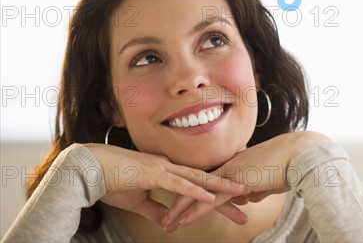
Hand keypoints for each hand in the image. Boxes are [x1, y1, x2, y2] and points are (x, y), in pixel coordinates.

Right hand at [84, 144, 245, 227]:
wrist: (88, 169)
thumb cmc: (111, 182)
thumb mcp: (137, 201)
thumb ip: (156, 209)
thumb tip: (170, 221)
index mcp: (168, 169)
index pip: (198, 182)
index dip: (218, 189)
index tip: (237, 198)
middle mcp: (170, 166)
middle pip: (206, 179)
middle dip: (228, 190)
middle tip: (250, 200)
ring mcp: (163, 167)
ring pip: (199, 179)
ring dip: (221, 188)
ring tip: (242, 195)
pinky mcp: (153, 174)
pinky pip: (179, 184)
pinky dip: (196, 191)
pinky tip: (211, 197)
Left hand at [162, 131, 330, 230]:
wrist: (299, 154)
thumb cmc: (288, 165)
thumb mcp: (268, 180)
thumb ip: (256, 188)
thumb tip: (249, 197)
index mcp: (236, 163)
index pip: (207, 179)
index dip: (192, 191)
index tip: (179, 201)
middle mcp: (229, 166)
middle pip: (196, 184)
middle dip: (179, 200)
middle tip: (164, 213)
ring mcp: (231, 172)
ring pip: (198, 192)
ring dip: (180, 208)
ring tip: (166, 222)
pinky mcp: (236, 181)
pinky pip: (211, 198)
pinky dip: (195, 210)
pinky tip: (183, 219)